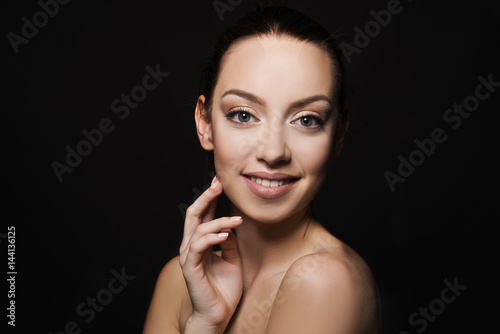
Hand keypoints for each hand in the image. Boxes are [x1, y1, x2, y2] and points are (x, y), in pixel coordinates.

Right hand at [179, 176, 242, 331]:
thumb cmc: (224, 288)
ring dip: (218, 221)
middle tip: (219, 184)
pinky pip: (198, 247)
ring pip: (198, 229)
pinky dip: (211, 238)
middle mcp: (192, 247)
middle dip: (206, 197)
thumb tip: (230, 225)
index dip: (210, 198)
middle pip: (194, 215)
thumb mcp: (232, 259)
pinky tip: (225, 235)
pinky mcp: (190, 268)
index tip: (221, 183)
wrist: (218, 314)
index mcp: (201, 243)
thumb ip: (229, 242)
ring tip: (237, 220)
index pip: (203, 215)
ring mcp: (189, 257)